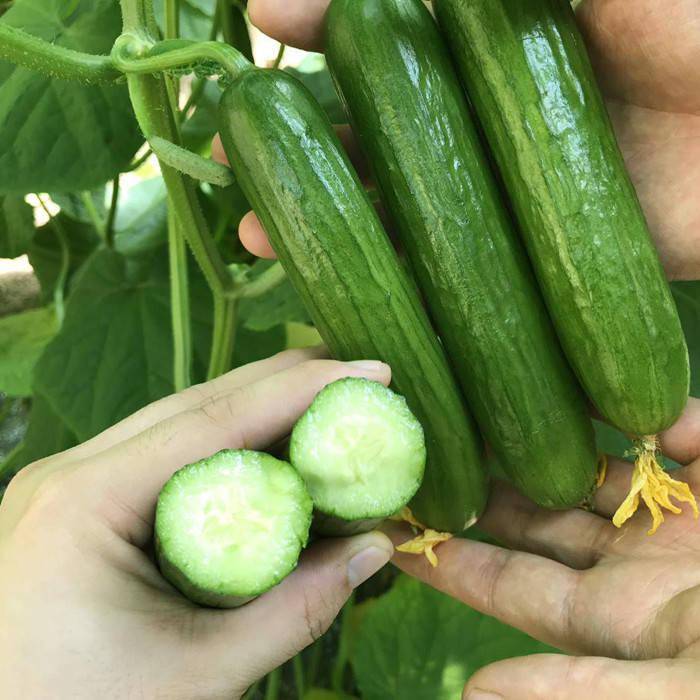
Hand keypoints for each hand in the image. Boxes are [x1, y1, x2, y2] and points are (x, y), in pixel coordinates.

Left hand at [0, 349, 393, 699]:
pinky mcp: (78, 499)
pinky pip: (162, 453)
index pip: (215, 422)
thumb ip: (297, 609)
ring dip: (253, 409)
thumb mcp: (198, 673)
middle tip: (354, 375)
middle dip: (281, 384)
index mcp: (86, 500)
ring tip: (321, 400)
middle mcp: (69, 471)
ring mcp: (67, 481)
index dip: (300, 390)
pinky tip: (262, 446)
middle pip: (195, 405)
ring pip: (177, 422)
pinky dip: (222, 444)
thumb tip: (378, 547)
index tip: (370, 370)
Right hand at [213, 0, 699, 279]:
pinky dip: (399, 288)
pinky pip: (452, 275)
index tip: (263, 22)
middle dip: (302, 143)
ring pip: (398, 208)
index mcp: (497, 39)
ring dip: (329, 221)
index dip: (323, 24)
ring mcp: (507, 191)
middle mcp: (490, 115)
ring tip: (260, 234)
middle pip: (375, 130)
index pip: (389, 34)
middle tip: (236, 158)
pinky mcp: (531, 256)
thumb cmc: (696, 29)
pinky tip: (350, 301)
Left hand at [388, 397, 699, 698]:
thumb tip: (473, 694)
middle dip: (482, 485)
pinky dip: (658, 414)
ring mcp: (676, 522)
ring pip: (592, 468)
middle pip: (536, 515)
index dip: (448, 557)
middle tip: (428, 447)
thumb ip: (578, 689)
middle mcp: (634, 563)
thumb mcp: (674, 691)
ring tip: (488, 402)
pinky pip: (683, 436)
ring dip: (548, 438)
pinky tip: (614, 395)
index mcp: (614, 614)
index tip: (392, 528)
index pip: (506, 580)